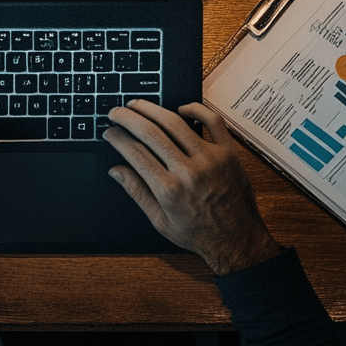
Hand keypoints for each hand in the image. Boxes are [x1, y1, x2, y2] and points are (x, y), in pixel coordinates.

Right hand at [103, 100, 279, 275]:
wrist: (236, 239)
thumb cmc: (199, 233)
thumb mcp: (160, 221)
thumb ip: (137, 192)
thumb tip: (115, 171)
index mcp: (169, 190)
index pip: (135, 153)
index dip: (117, 138)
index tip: (110, 132)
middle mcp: (189, 171)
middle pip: (151, 132)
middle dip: (128, 118)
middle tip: (116, 112)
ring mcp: (210, 159)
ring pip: (176, 123)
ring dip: (153, 109)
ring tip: (138, 105)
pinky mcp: (228, 153)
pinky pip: (213, 121)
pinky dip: (196, 109)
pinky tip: (180, 109)